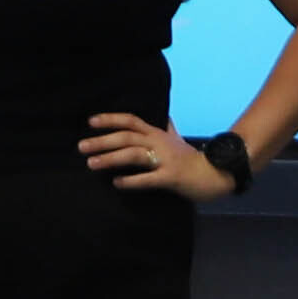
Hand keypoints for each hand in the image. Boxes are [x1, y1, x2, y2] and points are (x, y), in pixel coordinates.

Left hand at [79, 112, 233, 199]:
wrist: (216, 173)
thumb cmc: (193, 158)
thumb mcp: (179, 139)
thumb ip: (169, 127)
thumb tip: (165, 115)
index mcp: (157, 133)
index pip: (131, 120)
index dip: (110, 119)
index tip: (90, 122)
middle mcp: (159, 142)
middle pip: (126, 137)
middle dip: (102, 141)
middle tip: (81, 147)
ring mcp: (165, 159)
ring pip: (133, 155)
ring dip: (110, 159)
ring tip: (92, 164)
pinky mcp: (171, 177)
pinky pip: (148, 178)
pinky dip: (132, 181)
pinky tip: (117, 183)